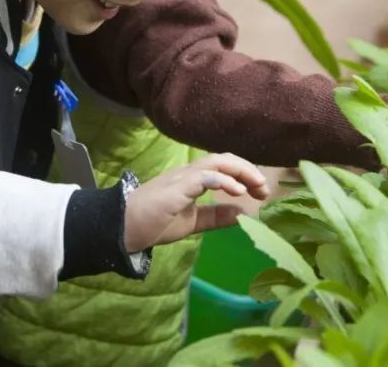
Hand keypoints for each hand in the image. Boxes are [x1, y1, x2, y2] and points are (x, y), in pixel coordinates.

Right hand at [123, 154, 269, 252]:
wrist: (122, 229)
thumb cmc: (153, 223)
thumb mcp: (192, 222)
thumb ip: (215, 217)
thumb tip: (242, 213)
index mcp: (193, 179)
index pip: (224, 166)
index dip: (247, 173)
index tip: (262, 191)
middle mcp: (189, 173)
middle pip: (224, 158)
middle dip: (249, 169)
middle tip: (265, 188)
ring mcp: (182, 178)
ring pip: (216, 162)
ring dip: (241, 171)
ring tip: (257, 186)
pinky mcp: (176, 188)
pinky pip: (203, 177)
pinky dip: (223, 181)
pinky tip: (237, 191)